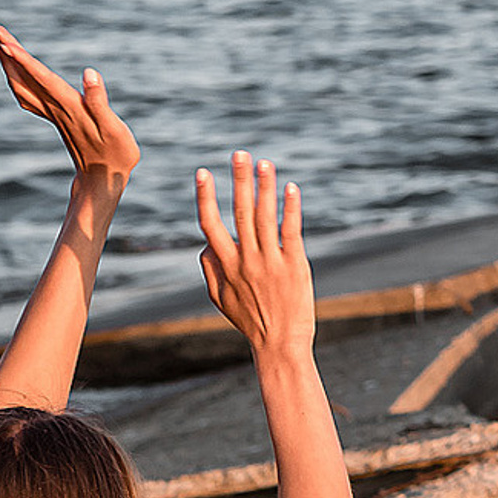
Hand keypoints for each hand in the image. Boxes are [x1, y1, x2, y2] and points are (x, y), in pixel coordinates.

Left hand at [0, 27, 140, 190]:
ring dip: (9, 62)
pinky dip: (17, 78)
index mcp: (69, 107)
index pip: (41, 79)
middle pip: (24, 77)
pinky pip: (27, 95)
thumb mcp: (114, 130)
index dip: (23, 60)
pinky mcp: (55, 117)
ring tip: (0, 41)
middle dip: (8, 52)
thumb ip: (99, 102)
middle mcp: (56, 109)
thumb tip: (89, 73)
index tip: (4, 42)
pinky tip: (15, 71)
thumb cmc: (114, 156)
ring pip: (21, 85)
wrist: (102, 181)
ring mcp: (53, 114)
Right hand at [196, 154, 314, 363]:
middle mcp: (246, 259)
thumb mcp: (219, 299)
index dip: (205, 196)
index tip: (203, 172)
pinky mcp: (294, 265)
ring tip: (264, 162)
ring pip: (264, 216)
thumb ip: (209, 269)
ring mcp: (270, 261)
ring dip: (264, 186)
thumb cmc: (250, 320)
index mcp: (225, 265)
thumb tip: (205, 244)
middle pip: (239, 211)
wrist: (279, 344)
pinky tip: (291, 188)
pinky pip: (291, 231)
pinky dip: (290, 208)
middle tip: (240, 153)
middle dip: (239, 179)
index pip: (210, 223)